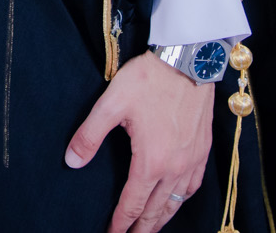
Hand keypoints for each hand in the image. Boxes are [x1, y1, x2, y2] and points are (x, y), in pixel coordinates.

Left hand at [65, 50, 214, 232]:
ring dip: (162, 218)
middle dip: (141, 228)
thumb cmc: (150, 79)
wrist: (188, 60)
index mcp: (151, 161)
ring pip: (176, 202)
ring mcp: (192, 160)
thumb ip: (89, 135)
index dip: (120, 223)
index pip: (132, 204)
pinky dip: (182, 199)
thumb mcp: (111, 103)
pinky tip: (176, 199)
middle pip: (156, 210)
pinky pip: (193, 185)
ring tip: (150, 228)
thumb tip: (72, 161)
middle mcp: (175, 167)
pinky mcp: (203, 149)